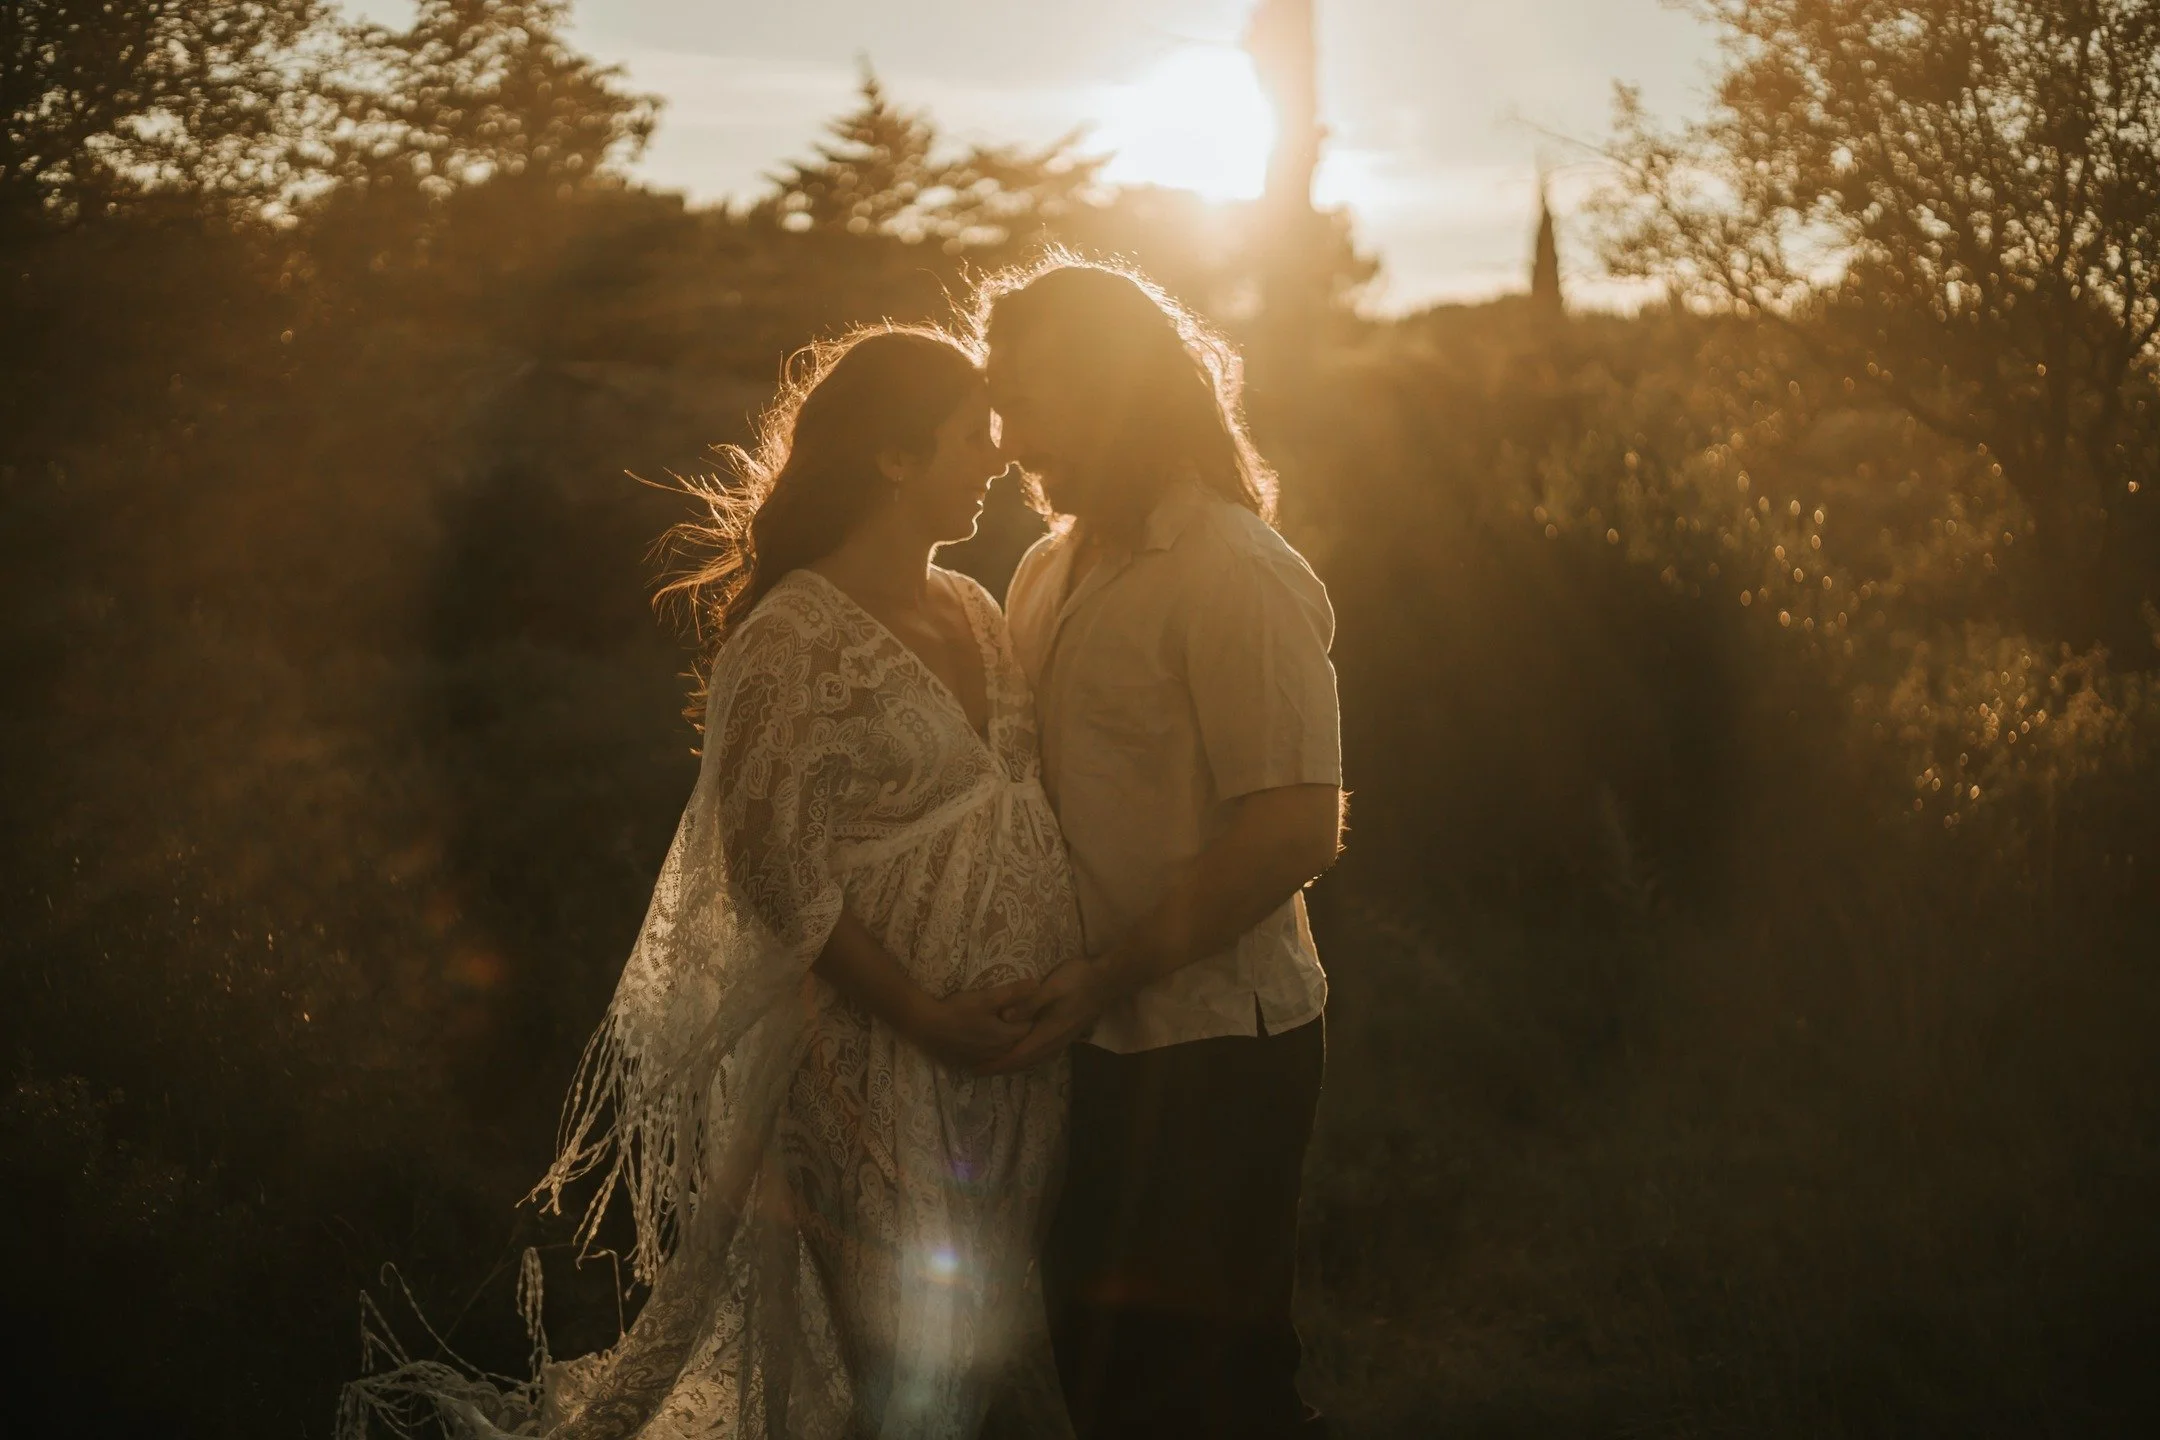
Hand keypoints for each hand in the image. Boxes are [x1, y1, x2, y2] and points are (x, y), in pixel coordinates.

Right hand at [906, 978, 1039, 1069]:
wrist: (926, 1026)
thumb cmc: (958, 1010)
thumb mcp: (987, 997)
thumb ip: (1013, 992)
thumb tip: (1037, 984)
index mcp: (1005, 1037)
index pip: (1028, 1029)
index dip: (1029, 1017)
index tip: (1026, 1006)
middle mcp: (997, 1053)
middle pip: (1016, 1043)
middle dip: (1018, 1031)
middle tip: (1015, 1015)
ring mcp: (982, 1060)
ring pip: (1001, 1053)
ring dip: (1004, 1042)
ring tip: (999, 1027)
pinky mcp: (967, 1063)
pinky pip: (985, 1060)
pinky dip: (989, 1052)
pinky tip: (982, 1041)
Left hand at [975, 954, 1118, 1074]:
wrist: (1107, 981)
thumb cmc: (1078, 980)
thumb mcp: (1050, 987)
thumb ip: (1028, 1003)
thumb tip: (1004, 1017)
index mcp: (1046, 1033)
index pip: (1016, 1056)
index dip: (995, 1064)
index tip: (976, 1069)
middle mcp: (1053, 1043)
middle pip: (1022, 1062)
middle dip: (1000, 1067)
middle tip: (977, 1071)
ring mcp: (1061, 1041)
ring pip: (1032, 1060)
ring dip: (1012, 1064)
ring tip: (993, 1065)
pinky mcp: (1064, 1035)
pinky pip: (1039, 1054)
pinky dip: (1024, 1057)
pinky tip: (1020, 1053)